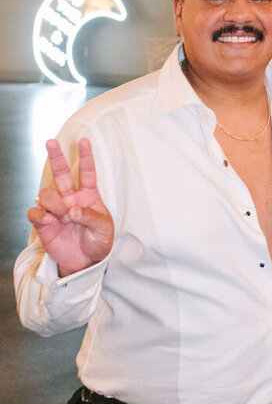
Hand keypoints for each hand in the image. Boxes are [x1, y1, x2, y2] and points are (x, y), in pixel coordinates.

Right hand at [28, 138, 113, 275]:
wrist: (86, 262)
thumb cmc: (98, 242)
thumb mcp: (104, 229)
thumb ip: (91, 217)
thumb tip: (72, 210)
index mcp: (88, 196)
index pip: (87, 172)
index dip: (85, 157)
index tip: (84, 141)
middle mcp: (70, 198)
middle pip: (61, 173)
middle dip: (56, 157)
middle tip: (51, 142)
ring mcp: (56, 210)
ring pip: (46, 193)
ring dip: (53, 202)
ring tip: (62, 214)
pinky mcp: (44, 223)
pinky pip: (35, 212)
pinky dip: (40, 215)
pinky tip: (49, 220)